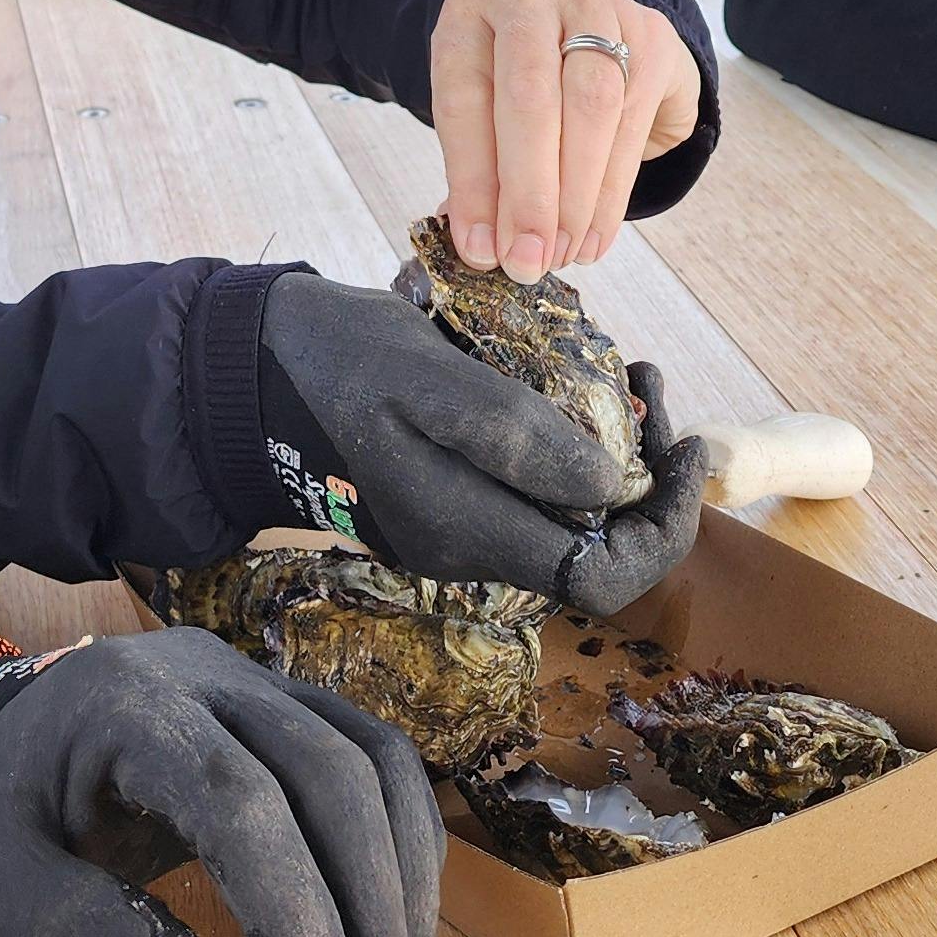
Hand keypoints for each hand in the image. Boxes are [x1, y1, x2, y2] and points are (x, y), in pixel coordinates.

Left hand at [0, 628, 440, 936]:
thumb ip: (71, 932)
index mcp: (118, 704)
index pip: (239, 799)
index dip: (298, 918)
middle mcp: (202, 673)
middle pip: (332, 775)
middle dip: (369, 921)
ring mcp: (248, 682)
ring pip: (374, 765)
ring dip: (399, 896)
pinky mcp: (277, 711)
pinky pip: (371, 765)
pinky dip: (396, 859)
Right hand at [264, 273, 709, 610]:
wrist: (257, 363)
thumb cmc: (342, 357)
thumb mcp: (429, 376)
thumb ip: (516, 435)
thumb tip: (609, 487)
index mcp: (466, 531)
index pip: (604, 579)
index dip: (663, 525)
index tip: (679, 443)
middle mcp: (467, 550)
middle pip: (596, 552)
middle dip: (645, 479)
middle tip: (650, 389)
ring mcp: (455, 531)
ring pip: (568, 520)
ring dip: (612, 457)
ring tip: (622, 373)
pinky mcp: (446, 500)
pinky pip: (533, 495)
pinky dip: (570, 449)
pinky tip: (569, 387)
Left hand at [431, 0, 703, 277]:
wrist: (591, 27)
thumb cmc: (521, 82)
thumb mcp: (483, 111)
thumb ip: (478, 170)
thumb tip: (480, 246)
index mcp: (468, 12)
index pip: (463, 100)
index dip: (471, 181)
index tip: (478, 248)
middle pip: (530, 98)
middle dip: (530, 193)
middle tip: (529, 260)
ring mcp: (596, 3)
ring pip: (591, 108)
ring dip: (577, 196)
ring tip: (563, 254)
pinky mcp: (650, 32)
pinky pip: (632, 119)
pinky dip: (612, 190)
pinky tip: (594, 234)